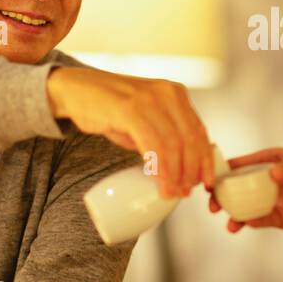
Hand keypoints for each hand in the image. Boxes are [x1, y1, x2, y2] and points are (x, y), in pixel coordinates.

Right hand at [46, 66, 214, 197]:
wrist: (77, 90)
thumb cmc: (111, 108)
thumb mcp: (145, 119)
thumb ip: (163, 137)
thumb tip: (181, 169)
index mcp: (176, 95)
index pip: (199, 130)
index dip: (205, 160)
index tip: (205, 181)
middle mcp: (168, 93)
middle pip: (190, 139)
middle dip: (191, 171)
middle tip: (185, 191)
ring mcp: (150, 99)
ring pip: (174, 144)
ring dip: (176, 174)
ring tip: (173, 192)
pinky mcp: (130, 109)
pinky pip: (154, 145)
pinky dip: (160, 168)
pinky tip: (160, 183)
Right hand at [207, 147, 282, 233]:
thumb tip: (272, 174)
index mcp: (273, 160)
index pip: (243, 163)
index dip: (224, 169)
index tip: (209, 178)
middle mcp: (268, 179)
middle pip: (238, 186)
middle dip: (222, 194)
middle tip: (212, 204)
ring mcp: (273, 199)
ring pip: (245, 205)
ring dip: (233, 212)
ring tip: (228, 222)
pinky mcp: (281, 217)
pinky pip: (260, 220)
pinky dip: (248, 223)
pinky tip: (241, 226)